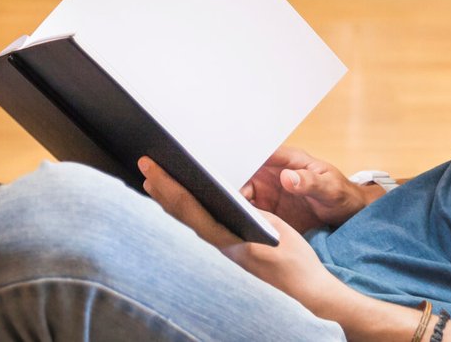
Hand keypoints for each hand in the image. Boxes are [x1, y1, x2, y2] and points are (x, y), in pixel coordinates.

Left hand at [139, 157, 353, 317]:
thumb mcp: (276, 229)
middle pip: (183, 213)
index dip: (169, 187)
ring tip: (154, 178)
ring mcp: (223, 246)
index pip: (190, 209)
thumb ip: (252, 213)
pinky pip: (201, 222)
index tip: (154, 168)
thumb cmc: (294, 260)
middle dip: (162, 188)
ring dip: (170, 198)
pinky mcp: (230, 246)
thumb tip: (231, 195)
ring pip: (189, 219)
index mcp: (228, 239)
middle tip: (145, 163)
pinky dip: (187, 207)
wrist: (305, 289)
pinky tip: (182, 198)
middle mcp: (220, 244)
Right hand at [239, 145, 380, 231]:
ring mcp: (270, 191)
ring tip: (225, 213)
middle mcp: (274, 173)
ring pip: (243, 193)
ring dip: (234, 202)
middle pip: (245, 174)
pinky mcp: (269, 209)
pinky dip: (242, 216)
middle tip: (223, 198)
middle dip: (232, 183)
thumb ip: (309, 182)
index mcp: (289, 160)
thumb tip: (286, 177)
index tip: (231, 172)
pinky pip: (250, 211)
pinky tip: (236, 224)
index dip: (244, 160)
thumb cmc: (341, 195)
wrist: (347, 215)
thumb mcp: (330, 188)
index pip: (261, 154)